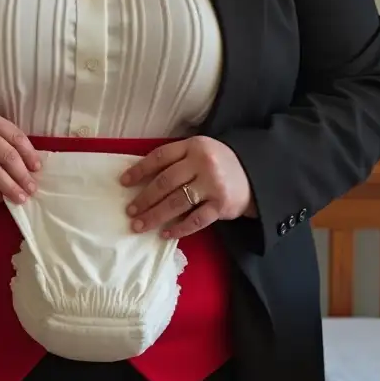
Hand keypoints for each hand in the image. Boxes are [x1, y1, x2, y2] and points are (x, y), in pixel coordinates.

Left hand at [119, 136, 256, 238]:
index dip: (140, 170)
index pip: (160, 157)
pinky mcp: (222, 205)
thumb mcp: (198, 151)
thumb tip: (140, 179)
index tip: (123, 182)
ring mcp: (213, 185)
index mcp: (193, 146)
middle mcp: (203, 164)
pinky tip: (165, 233)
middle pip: (165, 183)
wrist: (255, 174)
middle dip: (144, 199)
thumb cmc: (218, 163)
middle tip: (130, 211)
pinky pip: (195, 220)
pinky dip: (179, 228)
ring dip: (155, 216)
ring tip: (139, 225)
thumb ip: (176, 160)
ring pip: (176, 203)